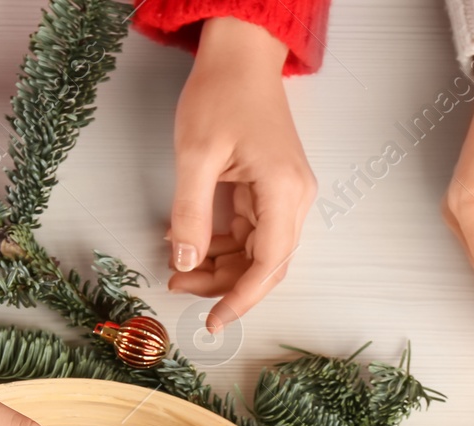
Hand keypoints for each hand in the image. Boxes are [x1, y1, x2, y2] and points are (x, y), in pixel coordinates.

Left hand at [167, 17, 315, 331]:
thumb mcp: (195, 155)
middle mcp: (294, 198)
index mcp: (283, 190)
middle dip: (225, 285)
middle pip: (267, 264)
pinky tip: (193, 242)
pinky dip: (225, 244)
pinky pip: (253, 231)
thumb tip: (187, 261)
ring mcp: (287, 194)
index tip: (215, 321)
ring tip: (178, 268)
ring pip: (259, 251)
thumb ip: (191, 214)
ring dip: (222, 266)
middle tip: (181, 288)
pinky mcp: (274, 189)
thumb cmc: (222, 93)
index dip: (241, 298)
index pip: (269, 264)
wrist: (241, 56)